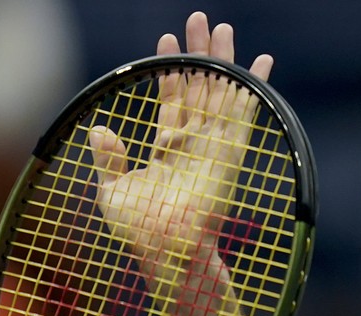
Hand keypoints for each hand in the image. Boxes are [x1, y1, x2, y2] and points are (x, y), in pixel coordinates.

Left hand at [88, 12, 272, 283]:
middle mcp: (193, 143)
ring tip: (223, 27)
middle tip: (200, 19)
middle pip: (199, 88)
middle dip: (199, 53)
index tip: (166, 40)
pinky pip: (246, 113)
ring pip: (221, 92)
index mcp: (167, 150)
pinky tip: (262, 62)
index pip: (172, 100)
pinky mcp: (232, 151)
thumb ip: (110, 158)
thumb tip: (99, 128)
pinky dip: (253, 86)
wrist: (166, 248)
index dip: (170, 71)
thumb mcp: (113, 190)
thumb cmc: (138, 230)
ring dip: (224, 60)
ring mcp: (214, 146)